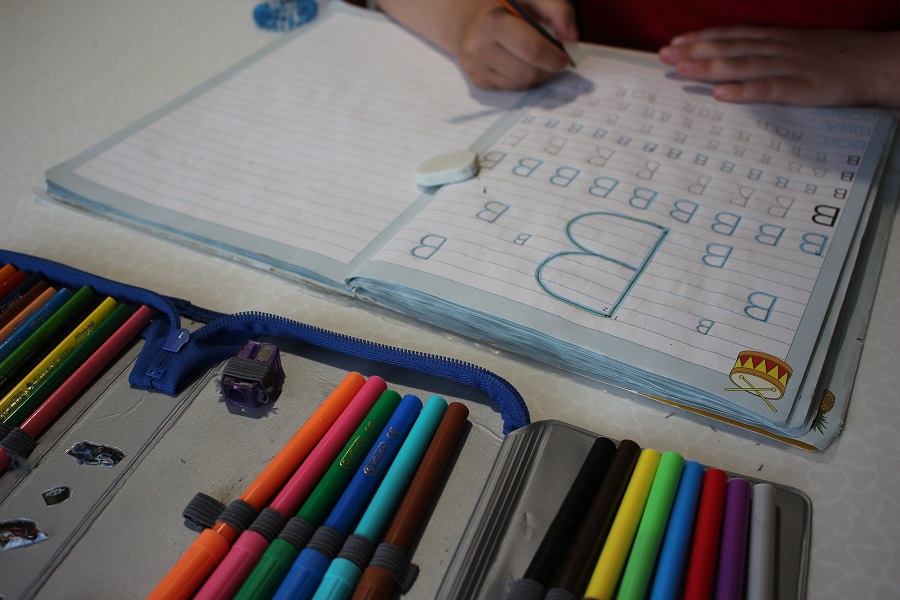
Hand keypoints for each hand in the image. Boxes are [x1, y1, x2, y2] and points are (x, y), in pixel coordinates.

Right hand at [453, 0, 577, 89]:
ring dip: (536, 74)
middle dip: (547, 68)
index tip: (564, 57)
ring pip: (521, 84)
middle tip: (553, 58)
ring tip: (534, 57)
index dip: (554, 57)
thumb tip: (572, 40)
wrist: (464, 15)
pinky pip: (511, 88)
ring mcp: (475, 68)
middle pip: (528, 72)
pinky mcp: (477, 81)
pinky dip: (521, 78)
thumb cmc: (502, 2)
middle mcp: (478, 48)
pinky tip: (518, 61)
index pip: (532, 50)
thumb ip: (557, 10)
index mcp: (492, 22)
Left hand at [658, 27, 899, 107]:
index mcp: (775, 39)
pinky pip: (768, 89)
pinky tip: (721, 94)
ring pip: (742, 65)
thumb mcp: (797, 47)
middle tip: (664, 56)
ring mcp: (788, 67)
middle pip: (729, 48)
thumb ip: (767, 53)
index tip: (674, 43)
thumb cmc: (834, 58)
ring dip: (710, 67)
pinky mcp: (802, 88)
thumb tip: (736, 59)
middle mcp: (777, 49)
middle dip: (694, 51)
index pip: (731, 35)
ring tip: (683, 70)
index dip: (701, 38)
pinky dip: (744, 91)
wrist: (875, 63)